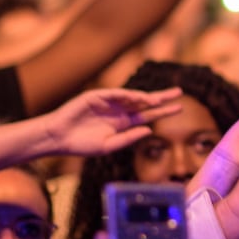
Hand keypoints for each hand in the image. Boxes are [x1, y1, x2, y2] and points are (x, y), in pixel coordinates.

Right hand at [42, 86, 184, 155]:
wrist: (59, 139)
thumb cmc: (82, 145)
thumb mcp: (108, 146)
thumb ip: (128, 138)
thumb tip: (149, 130)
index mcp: (123, 124)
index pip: (147, 115)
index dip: (163, 111)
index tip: (179, 108)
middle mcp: (118, 111)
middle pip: (144, 102)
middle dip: (161, 98)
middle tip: (179, 93)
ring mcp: (108, 102)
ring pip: (132, 97)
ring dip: (146, 98)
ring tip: (160, 100)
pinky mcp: (96, 96)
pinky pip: (115, 94)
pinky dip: (127, 94)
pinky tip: (139, 98)